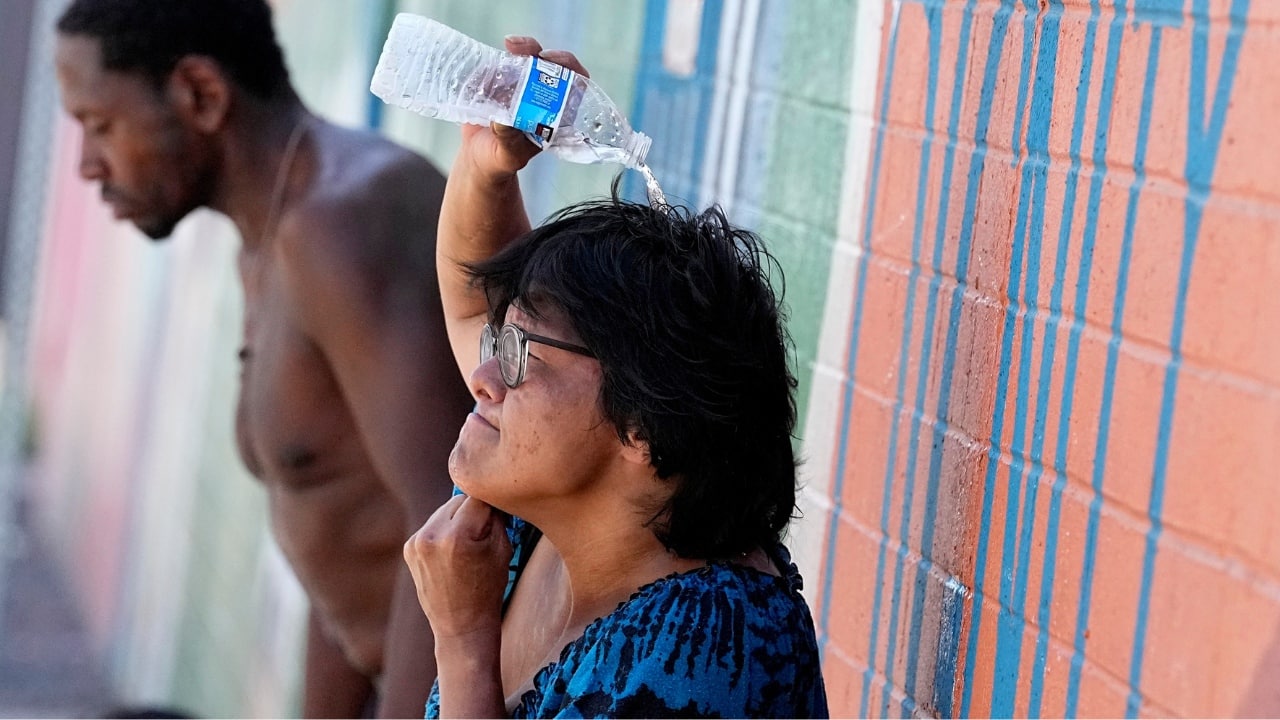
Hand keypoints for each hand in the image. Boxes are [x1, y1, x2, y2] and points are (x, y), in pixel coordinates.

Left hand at [403, 494, 511, 640]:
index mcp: (458, 535)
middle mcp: (432, 535)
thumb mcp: (503, 547)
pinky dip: (443, 531)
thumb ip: (495, 514)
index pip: (479, 496)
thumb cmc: (489, 587)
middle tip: (484, 533)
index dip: (493, 504)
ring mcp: (416, 542)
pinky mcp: (409, 547)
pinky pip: (432, 524)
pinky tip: (451, 553)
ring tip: (466, 545)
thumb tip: (489, 488)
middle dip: (473, 510)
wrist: (461, 625)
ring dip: (457, 518)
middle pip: (459, 499)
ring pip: (445, 509)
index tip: (499, 515)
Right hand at [457, 36, 592, 178]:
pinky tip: (486, 64)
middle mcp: (540, 97)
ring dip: (519, 49)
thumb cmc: (499, 161)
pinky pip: (500, 62)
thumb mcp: (506, 155)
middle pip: (548, 64)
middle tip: (521, 48)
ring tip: (508, 47)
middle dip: (537, 51)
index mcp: (554, 115)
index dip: (570, 68)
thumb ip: (508, 140)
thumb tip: (503, 119)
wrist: (475, 159)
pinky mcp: (499, 82)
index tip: (551, 61)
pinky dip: (494, 58)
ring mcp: (520, 86)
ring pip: (525, 58)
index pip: (574, 85)